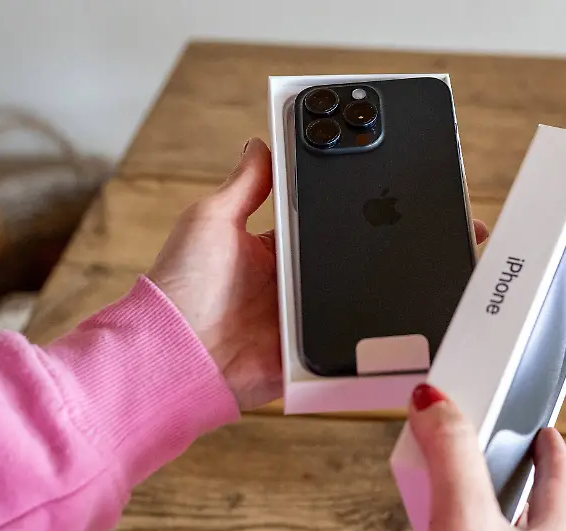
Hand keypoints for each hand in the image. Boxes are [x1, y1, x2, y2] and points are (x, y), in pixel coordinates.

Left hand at [149, 139, 488, 410]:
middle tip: (387, 226)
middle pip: (335, 258)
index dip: (336, 208)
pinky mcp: (305, 353)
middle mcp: (285, 284)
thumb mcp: (210, 219)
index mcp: (268, 251)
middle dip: (358, 246)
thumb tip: (259, 143)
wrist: (176, 353)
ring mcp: (297, 319)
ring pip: (346, 296)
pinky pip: (341, 340)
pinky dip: (357, 333)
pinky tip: (375, 315)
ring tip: (389, 268)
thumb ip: (243, 184)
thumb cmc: (180, 286)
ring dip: (361, 287)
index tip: (364, 186)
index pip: (312, 222)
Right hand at [393, 384, 565, 530]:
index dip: (548, 447)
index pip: (558, 478)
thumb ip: (452, 455)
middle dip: (483, 480)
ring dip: (446, 519)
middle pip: (513, 506)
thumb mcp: (466, 519)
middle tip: (462, 457)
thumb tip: (433, 403)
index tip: (544, 428)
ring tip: (426, 505)